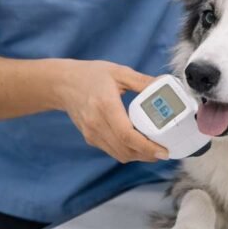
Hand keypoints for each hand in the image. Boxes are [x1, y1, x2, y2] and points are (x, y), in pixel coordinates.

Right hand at [54, 60, 169, 162]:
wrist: (63, 83)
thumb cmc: (91, 75)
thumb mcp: (119, 72)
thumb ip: (142, 80)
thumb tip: (163, 85)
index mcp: (105, 105)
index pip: (127, 135)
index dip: (147, 147)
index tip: (164, 151)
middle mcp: (96, 123)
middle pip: (125, 150)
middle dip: (148, 155)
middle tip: (165, 151)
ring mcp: (91, 133)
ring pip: (119, 154)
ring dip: (138, 156)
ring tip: (154, 149)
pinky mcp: (90, 138)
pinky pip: (112, 151)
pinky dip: (127, 152)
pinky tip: (138, 144)